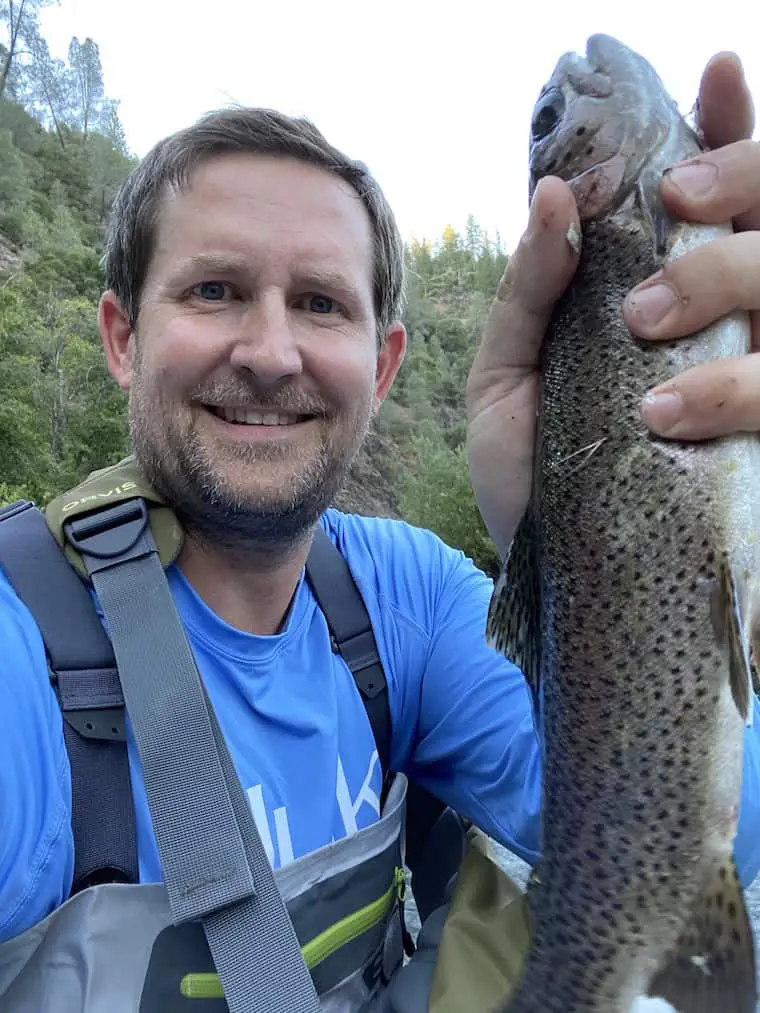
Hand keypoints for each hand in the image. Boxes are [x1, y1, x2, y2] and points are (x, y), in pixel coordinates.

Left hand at [467, 52, 755, 556]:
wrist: (547, 577)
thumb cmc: (534, 473)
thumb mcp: (506, 379)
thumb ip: (531, 292)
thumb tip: (561, 192)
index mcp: (674, 303)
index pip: (727, 199)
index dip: (735, 128)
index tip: (715, 72)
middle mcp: (734, 333)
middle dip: (743, 182)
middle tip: (676, 196)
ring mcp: (757, 387)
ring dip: (730, 277)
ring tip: (648, 322)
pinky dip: (737, 392)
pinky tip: (665, 415)